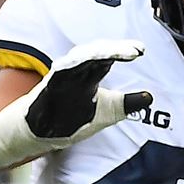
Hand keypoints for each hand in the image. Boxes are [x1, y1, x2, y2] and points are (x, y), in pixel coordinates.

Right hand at [0, 39, 152, 167]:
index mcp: (88, 77)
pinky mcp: (46, 89)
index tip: (140, 50)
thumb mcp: (104, 112)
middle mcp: (75, 74)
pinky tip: (80, 59)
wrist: (35, 134)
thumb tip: (149, 97)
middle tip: (133, 50)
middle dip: (113, 50)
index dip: (122, 52)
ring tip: (111, 52)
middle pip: (95, 55)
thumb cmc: (69, 121)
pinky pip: (58, 74)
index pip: (107, 59)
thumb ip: (124, 104)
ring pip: (77, 60)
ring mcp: (59, 80)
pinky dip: (69, 65)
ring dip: (94, 54)